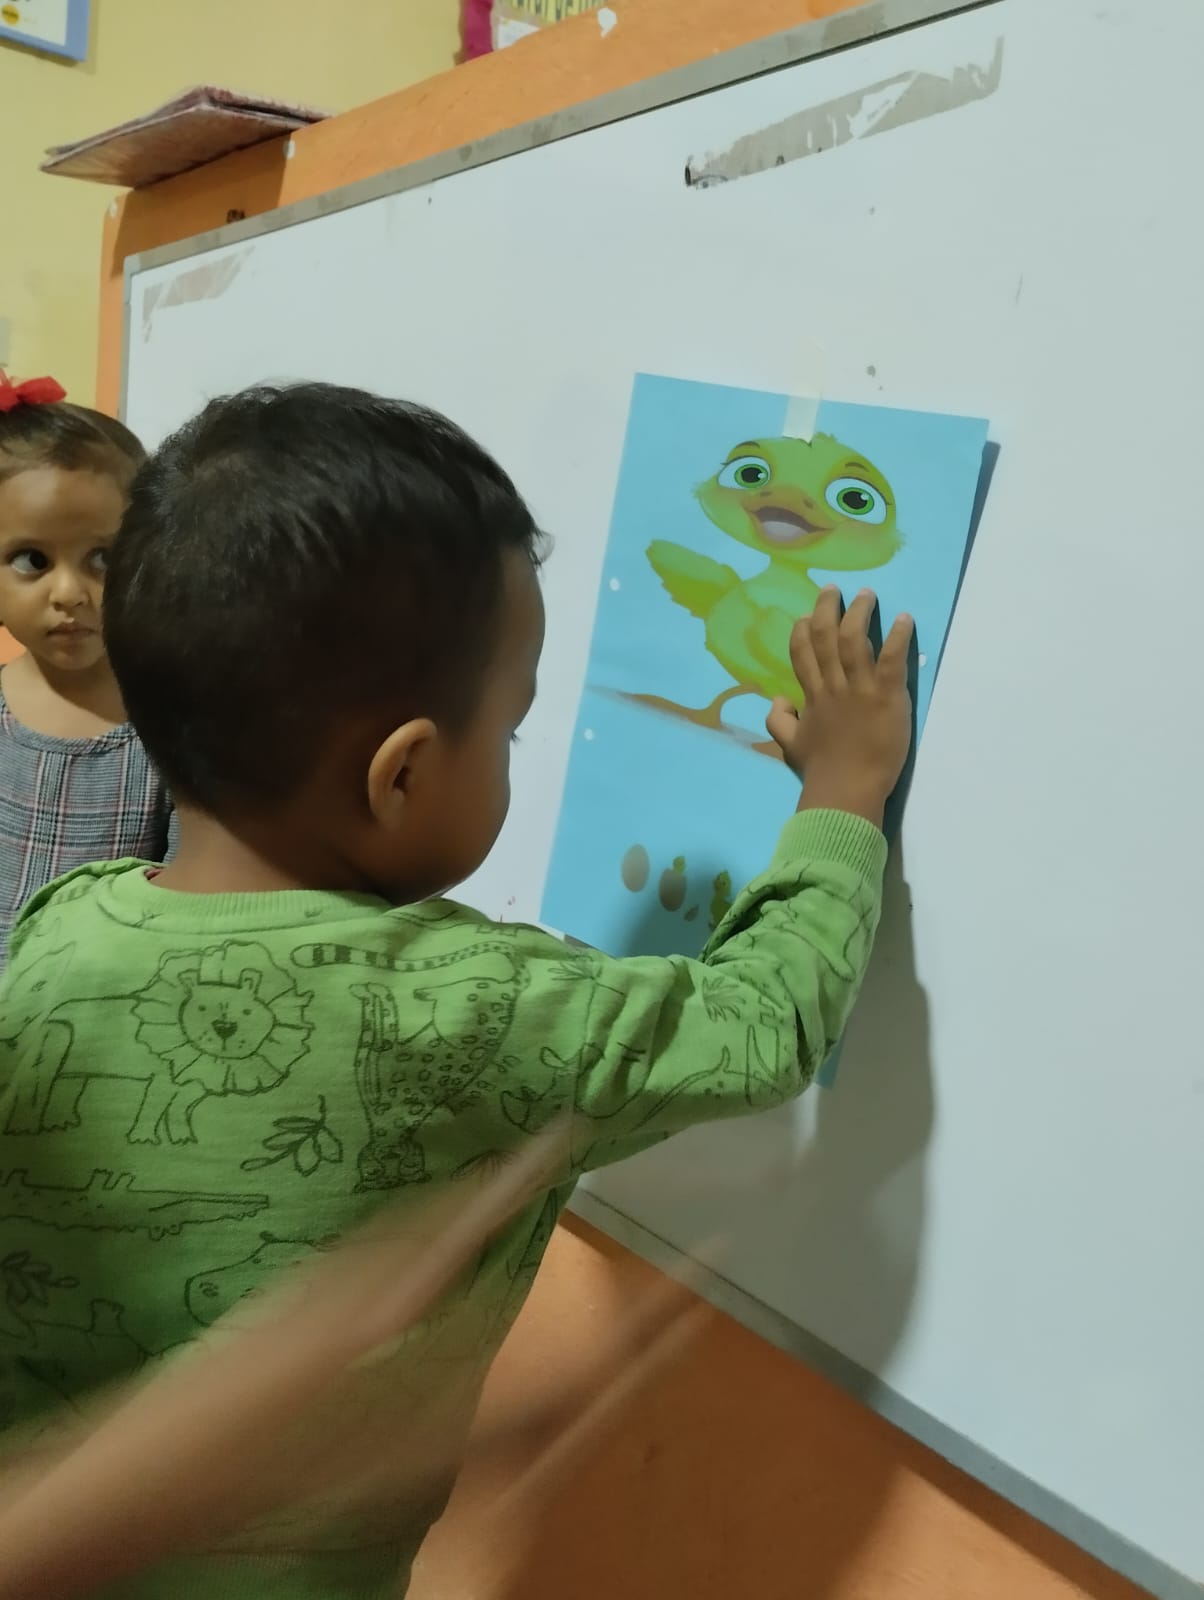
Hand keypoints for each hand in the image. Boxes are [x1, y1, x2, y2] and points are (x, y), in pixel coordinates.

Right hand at [766, 587, 913, 827]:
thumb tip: (776, 699)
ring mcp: (859, 690)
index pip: (802, 653)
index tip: (806, 615)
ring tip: (867, 594)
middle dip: (828, 608)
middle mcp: (833, 686)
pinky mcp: (887, 697)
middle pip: (826, 637)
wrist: (845, 790)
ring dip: (860, 614)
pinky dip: (897, 637)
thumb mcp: (790, 745)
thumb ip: (779, 720)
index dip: (803, 630)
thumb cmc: (821, 770)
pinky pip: (891, 660)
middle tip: (833, 589)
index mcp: (812, 696)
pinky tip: (903, 619)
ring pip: (855, 641)